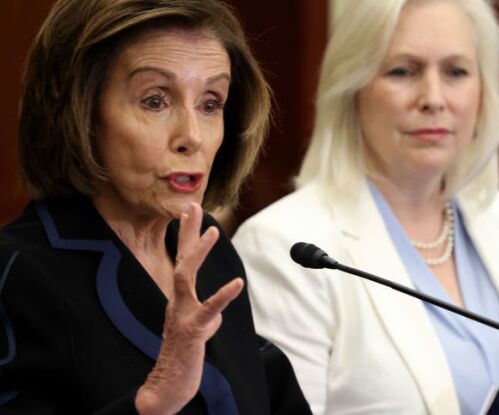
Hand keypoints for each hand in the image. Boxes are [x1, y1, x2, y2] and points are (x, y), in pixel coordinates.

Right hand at [135, 203, 244, 414]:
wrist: (170, 381)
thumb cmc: (185, 353)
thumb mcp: (202, 329)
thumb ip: (209, 315)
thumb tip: (217, 313)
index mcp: (180, 297)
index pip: (183, 259)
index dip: (188, 234)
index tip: (190, 209)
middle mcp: (177, 300)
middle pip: (181, 258)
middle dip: (187, 231)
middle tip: (192, 205)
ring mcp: (182, 312)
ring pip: (186, 276)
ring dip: (199, 252)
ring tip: (214, 231)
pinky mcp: (193, 329)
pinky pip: (209, 309)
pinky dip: (224, 295)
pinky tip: (238, 283)